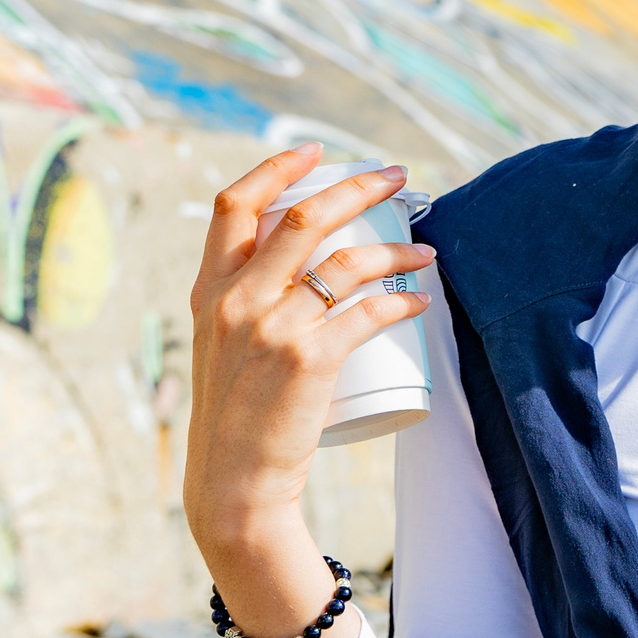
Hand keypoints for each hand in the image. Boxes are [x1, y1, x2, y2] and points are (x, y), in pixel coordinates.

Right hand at [183, 146, 432, 637]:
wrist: (234, 485)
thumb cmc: (238, 418)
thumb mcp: (221, 348)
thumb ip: (245, 304)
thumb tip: (298, 265)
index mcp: (210, 291)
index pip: (235, 204)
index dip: (278, 167)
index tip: (319, 152)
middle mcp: (237, 300)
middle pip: (304, 215)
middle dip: (360, 186)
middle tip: (400, 177)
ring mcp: (271, 328)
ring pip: (347, 260)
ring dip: (397, 248)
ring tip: (427, 250)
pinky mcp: (308, 360)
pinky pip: (369, 312)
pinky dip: (403, 299)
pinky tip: (422, 300)